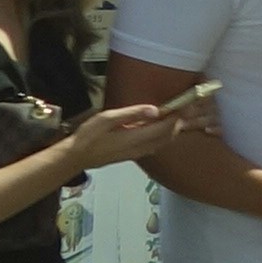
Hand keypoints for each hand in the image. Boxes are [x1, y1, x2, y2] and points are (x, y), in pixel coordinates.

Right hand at [67, 97, 189, 170]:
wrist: (76, 157)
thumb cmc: (89, 135)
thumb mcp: (108, 119)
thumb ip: (132, 114)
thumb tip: (155, 110)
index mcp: (136, 138)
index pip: (164, 128)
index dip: (177, 117)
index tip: (186, 105)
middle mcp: (140, 148)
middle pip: (166, 137)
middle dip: (178, 123)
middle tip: (185, 110)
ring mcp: (136, 154)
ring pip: (161, 143)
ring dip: (171, 131)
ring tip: (177, 117)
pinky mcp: (132, 155)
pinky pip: (154, 146)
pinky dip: (162, 137)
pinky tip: (160, 129)